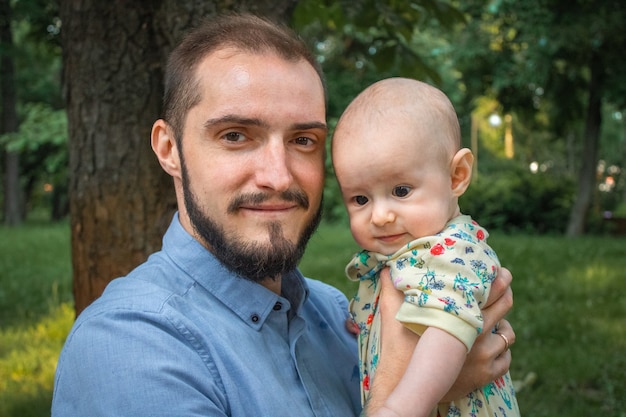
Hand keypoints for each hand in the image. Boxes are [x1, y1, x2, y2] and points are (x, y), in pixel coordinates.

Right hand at [367, 267, 514, 410]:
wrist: (405, 385)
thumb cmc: (397, 348)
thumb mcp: (391, 313)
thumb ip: (390, 288)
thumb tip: (384, 267)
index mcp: (458, 315)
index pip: (490, 290)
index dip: (498, 278)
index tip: (500, 270)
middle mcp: (477, 333)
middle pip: (504, 306)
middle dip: (506, 292)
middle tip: (504, 285)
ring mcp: (484, 356)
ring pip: (507, 334)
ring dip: (503, 325)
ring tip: (496, 321)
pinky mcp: (485, 375)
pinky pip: (505, 359)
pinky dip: (501, 351)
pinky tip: (493, 346)